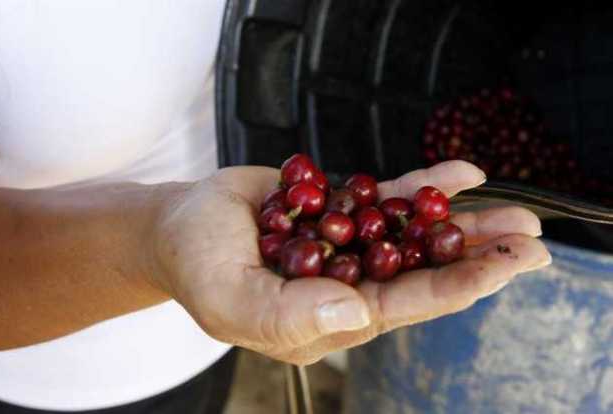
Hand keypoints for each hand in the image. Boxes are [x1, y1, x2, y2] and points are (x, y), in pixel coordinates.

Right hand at [151, 161, 550, 364]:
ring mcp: (349, 243)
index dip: (451, 288)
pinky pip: (391, 197)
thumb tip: (354, 314)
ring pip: (416, 234)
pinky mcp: (344, 208)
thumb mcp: (231, 299)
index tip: (498, 271)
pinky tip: (461, 175)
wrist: (182, 224)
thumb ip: (287, 316)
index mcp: (330, 316)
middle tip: (529, 241)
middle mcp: (349, 282)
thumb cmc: (199, 268)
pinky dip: (426, 185)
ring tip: (516, 213)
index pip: (400, 305)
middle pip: (423, 270)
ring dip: (465, 222)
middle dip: (477, 256)